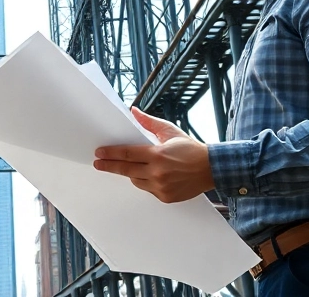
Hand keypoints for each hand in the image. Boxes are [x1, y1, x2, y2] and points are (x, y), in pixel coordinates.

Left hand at [93, 107, 214, 203]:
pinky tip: (147, 175)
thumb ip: (149, 122)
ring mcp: (161, 187)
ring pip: (136, 180)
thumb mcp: (169, 131)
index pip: (127, 154)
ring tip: (128, 166)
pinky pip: (147, 189)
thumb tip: (133, 111)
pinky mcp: (165, 197)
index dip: (111, 153)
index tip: (99, 152)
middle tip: (98, 163)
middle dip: (110, 166)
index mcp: (157, 154)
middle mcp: (158, 172)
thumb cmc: (190, 148)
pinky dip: (144, 181)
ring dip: (130, 173)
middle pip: (126, 170)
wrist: (210, 168)